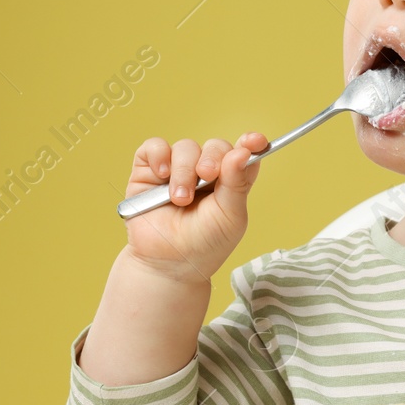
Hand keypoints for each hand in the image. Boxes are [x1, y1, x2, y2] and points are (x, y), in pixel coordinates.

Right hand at [122, 133, 268, 282]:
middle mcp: (204, 171)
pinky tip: (162, 175)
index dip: (251, 143)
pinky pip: (154, 147)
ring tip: (180, 200)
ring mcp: (177, 169)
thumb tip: (243, 152)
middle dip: (212, 158)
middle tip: (207, 176)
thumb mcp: (230, 216)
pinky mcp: (149, 171)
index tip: (256, 141)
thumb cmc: (203, 243)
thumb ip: (237, 184)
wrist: (167, 263)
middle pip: (214, 146)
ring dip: (184, 171)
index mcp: (230, 180)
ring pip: (185, 147)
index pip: (243, 153)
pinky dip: (159, 156)